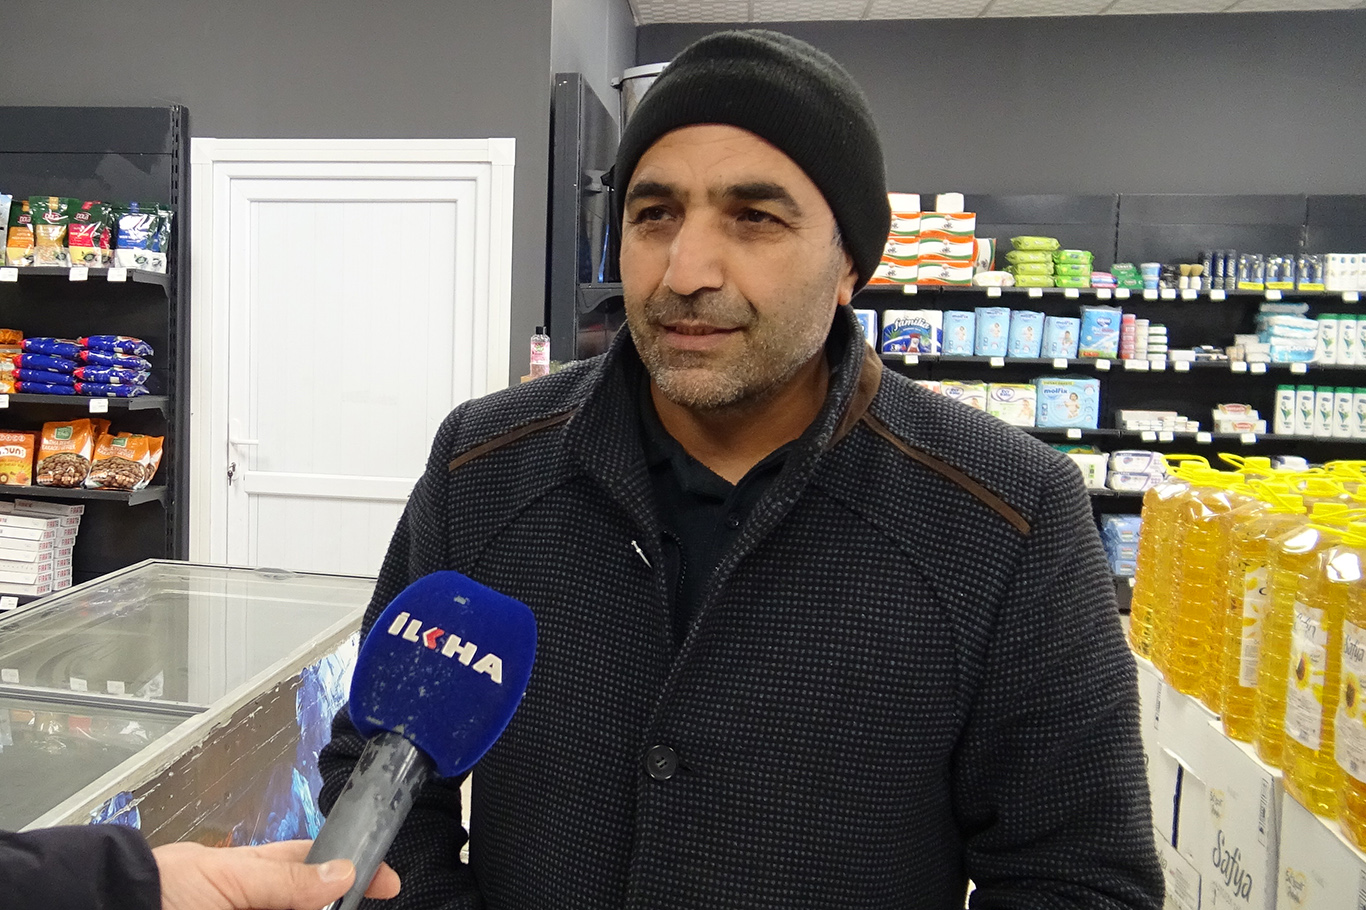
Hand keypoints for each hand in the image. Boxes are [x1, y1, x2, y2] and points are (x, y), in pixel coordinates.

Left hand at [153, 839, 400, 909]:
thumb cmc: (167, 889)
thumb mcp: (232, 878)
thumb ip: (287, 879)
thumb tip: (344, 872)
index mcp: (257, 873)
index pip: (317, 868)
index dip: (352, 873)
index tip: (389, 884)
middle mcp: (257, 901)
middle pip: (310, 904)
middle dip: (335, 906)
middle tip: (363, 905)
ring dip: (324, 909)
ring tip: (338, 908)